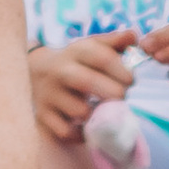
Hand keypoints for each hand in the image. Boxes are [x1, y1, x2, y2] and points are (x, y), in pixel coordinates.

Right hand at [30, 28, 138, 143]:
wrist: (34, 72)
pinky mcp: (43, 116)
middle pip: (88, 82)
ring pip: (80, 111)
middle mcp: (59, 71)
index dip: (122, 71)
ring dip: (98, 116)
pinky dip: (81, 133)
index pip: (101, 57)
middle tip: (120, 97)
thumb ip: (115, 42)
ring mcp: (49, 94)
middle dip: (114, 93)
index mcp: (75, 52)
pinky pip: (67, 132)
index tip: (131, 81)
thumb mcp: (91, 47)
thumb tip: (134, 35)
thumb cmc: (76, 62)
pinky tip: (87, 125)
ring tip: (102, 111)